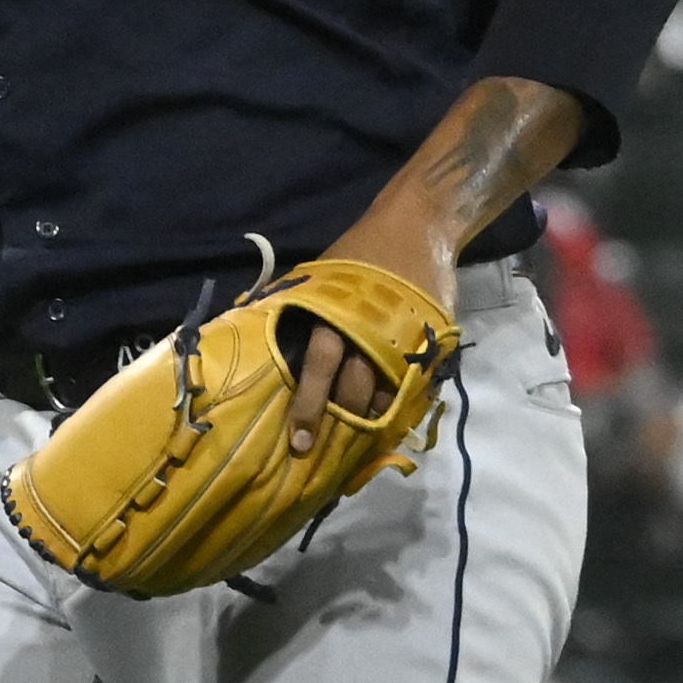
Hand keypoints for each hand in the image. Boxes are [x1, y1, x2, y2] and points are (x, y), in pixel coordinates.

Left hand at [285, 199, 447, 456]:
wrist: (417, 226)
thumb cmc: (359, 253)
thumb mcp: (318, 276)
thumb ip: (296, 308)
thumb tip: (254, 332)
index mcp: (336, 317)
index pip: (319, 371)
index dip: (309, 409)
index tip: (299, 442)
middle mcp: (367, 334)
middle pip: (353, 391)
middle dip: (340, 426)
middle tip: (327, 456)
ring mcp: (402, 341)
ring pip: (384, 394)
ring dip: (370, 422)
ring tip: (357, 447)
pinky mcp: (428, 343)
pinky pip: (412, 386)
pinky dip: (399, 406)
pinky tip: (389, 422)